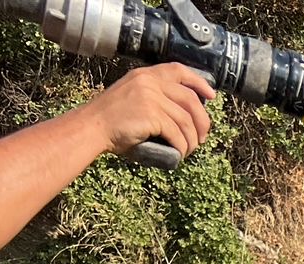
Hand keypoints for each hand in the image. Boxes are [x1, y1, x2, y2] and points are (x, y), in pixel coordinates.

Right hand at [82, 64, 214, 160]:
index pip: (179, 70)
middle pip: (190, 99)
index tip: (211, 96)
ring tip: (189, 149)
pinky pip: (176, 133)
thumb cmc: (112, 120)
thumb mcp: (134, 98)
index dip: (199, 82)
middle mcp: (149, 82)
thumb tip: (185, 115)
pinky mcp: (150, 114)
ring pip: (185, 120)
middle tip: (202, 137)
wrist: (91, 127)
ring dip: (191, 139)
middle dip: (202, 120)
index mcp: (145, 75)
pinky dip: (182, 146)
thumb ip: (155, 98)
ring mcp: (150, 97)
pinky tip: (180, 153)